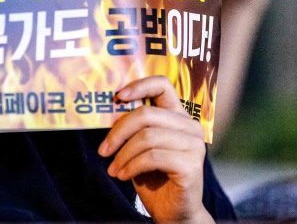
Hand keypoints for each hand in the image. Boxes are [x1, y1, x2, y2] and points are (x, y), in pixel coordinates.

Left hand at [98, 76, 214, 223]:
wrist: (173, 212)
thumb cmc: (154, 177)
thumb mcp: (140, 147)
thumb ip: (133, 127)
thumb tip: (108, 108)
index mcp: (178, 116)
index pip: (162, 85)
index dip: (139, 85)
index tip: (118, 96)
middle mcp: (190, 126)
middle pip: (146, 114)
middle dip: (118, 132)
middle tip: (103, 150)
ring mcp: (193, 145)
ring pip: (147, 137)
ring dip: (123, 155)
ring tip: (113, 169)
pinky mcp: (191, 164)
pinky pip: (152, 157)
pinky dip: (132, 166)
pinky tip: (123, 176)